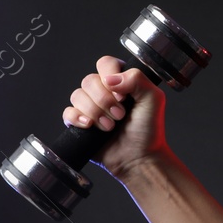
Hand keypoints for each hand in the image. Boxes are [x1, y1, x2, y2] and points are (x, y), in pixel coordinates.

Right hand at [60, 55, 168, 180]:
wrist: (140, 158)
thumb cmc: (148, 130)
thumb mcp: (154, 99)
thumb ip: (138, 79)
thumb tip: (110, 79)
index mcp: (120, 82)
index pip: (106, 63)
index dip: (110, 76)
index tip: (123, 95)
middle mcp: (103, 91)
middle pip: (89, 80)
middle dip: (105, 101)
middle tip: (120, 116)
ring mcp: (90, 106)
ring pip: (77, 96)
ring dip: (96, 113)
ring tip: (110, 127)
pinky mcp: (79, 122)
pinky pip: (68, 112)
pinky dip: (77, 118)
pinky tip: (90, 126)